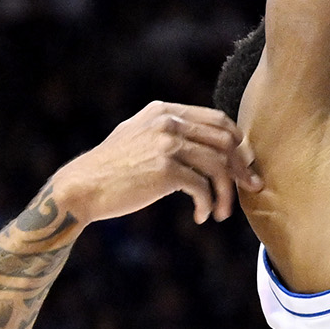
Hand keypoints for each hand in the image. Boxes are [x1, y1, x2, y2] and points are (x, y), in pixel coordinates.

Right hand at [57, 102, 258, 226]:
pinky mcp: (165, 169)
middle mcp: (168, 122)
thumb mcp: (138, 136)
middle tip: (247, 191)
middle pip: (226, 141)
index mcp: (165, 111)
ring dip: (226, 194)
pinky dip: (207, 205)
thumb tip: (209, 147)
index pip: (218, 120)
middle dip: (241, 169)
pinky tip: (200, 217)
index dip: (238, 144)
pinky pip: (202, 187)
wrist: (82, 187)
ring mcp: (166, 144)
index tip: (244, 167)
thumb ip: (168, 133)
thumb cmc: (111, 170)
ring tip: (220, 213)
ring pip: (218, 166)